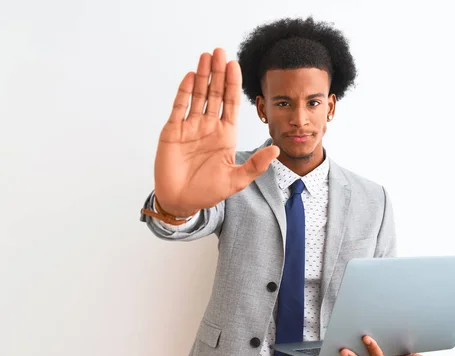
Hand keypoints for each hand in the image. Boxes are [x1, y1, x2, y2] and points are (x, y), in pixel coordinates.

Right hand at [153, 48, 279, 216]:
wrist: (181, 201)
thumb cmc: (208, 192)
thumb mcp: (237, 180)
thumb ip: (256, 165)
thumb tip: (277, 150)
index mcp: (225, 134)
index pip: (231, 103)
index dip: (233, 84)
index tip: (236, 65)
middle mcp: (208, 126)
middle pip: (215, 93)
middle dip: (218, 73)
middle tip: (220, 51)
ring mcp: (190, 127)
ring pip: (197, 95)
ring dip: (202, 76)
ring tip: (206, 56)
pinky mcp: (172, 131)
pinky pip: (179, 107)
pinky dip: (185, 91)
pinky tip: (191, 76)